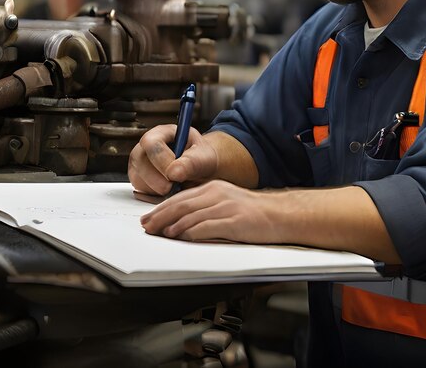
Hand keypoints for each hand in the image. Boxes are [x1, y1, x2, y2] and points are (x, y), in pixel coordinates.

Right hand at [128, 125, 218, 194]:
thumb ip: (191, 163)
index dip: (161, 160)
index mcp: (163, 133)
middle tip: (173, 186)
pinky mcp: (138, 178)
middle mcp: (147, 146)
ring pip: (137, 177)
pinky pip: (139, 189)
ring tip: (175, 186)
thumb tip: (173, 173)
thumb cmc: (201, 159)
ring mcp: (140, 162)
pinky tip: (168, 190)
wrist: (200, 171)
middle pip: (138, 160)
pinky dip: (153, 194)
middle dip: (157, 178)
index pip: (151, 142)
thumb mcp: (203, 157)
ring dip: (156, 188)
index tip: (175, 174)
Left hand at [139, 179, 278, 243]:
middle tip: (147, 226)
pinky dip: (191, 232)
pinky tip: (181, 236)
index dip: (161, 208)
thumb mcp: (226, 201)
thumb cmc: (252, 212)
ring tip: (160, 233)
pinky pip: (208, 226)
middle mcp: (217, 194)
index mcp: (213, 188)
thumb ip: (205, 207)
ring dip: (172, 225)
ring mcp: (226, 207)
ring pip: (192, 215)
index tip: (148, 217)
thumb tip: (180, 221)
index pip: (181, 198)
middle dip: (161, 216)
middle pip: (182, 205)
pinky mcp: (234, 221)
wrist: (279, 214)